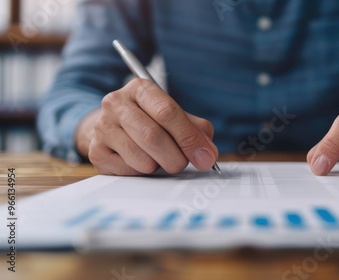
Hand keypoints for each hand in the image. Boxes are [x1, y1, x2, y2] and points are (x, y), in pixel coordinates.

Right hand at [76, 78, 217, 174]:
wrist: (112, 127)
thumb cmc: (150, 120)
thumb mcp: (175, 116)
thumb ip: (196, 130)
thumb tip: (208, 154)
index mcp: (140, 88)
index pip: (167, 112)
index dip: (189, 137)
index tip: (206, 156)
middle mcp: (116, 103)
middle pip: (153, 136)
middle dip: (177, 157)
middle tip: (184, 163)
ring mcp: (103, 127)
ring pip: (142, 158)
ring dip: (160, 166)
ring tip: (161, 159)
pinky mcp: (96, 151)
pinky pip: (129, 170)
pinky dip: (143, 172)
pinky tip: (142, 161)